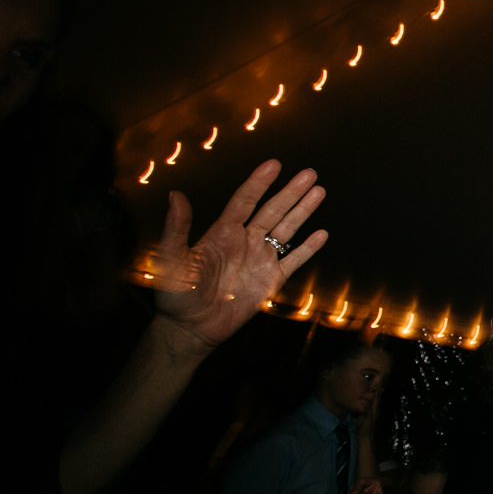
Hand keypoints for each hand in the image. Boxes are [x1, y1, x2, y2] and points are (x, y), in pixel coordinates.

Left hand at [152, 160, 329, 352]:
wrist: (192, 328)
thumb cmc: (176, 295)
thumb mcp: (171, 260)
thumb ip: (177, 229)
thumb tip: (175, 195)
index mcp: (222, 233)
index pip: (245, 201)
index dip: (259, 183)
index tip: (274, 164)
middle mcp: (244, 241)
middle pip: (272, 211)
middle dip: (291, 192)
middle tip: (309, 173)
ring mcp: (260, 260)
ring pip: (286, 230)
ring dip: (302, 211)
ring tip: (319, 192)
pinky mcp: (271, 281)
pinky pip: (293, 261)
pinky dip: (308, 248)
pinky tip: (321, 234)